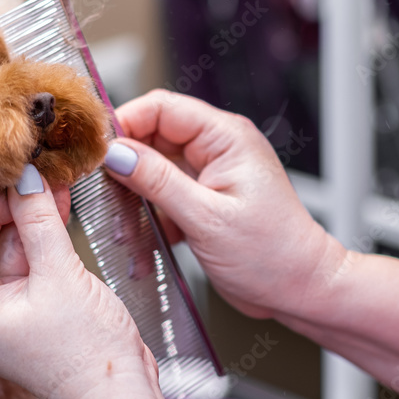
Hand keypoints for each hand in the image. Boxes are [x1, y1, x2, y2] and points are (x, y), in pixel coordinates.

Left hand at [0, 167, 160, 398]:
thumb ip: (38, 220)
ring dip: (29, 219)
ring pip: (6, 250)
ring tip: (55, 184)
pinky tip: (59, 208)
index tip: (20, 181)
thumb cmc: (85, 351)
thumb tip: (26, 175)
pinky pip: (26, 266)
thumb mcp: (60, 274)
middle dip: (11, 208)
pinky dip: (42, 239)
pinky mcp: (28, 313)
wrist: (118, 396)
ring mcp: (1, 315)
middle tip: (38, 176)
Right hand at [104, 90, 346, 320]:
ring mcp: (209, 176)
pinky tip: (142, 245)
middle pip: (152, 139)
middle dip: (125, 168)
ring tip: (125, 229)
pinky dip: (148, 220)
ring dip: (134, 200)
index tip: (98, 152)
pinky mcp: (202, 202)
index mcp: (226, 138)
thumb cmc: (275, 255)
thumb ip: (158, 182)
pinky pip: (162, 199)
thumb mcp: (206, 218)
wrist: (300, 290)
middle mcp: (217, 150)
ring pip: (153, 172)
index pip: (162, 108)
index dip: (125, 123)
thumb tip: (117, 154)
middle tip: (103, 195)